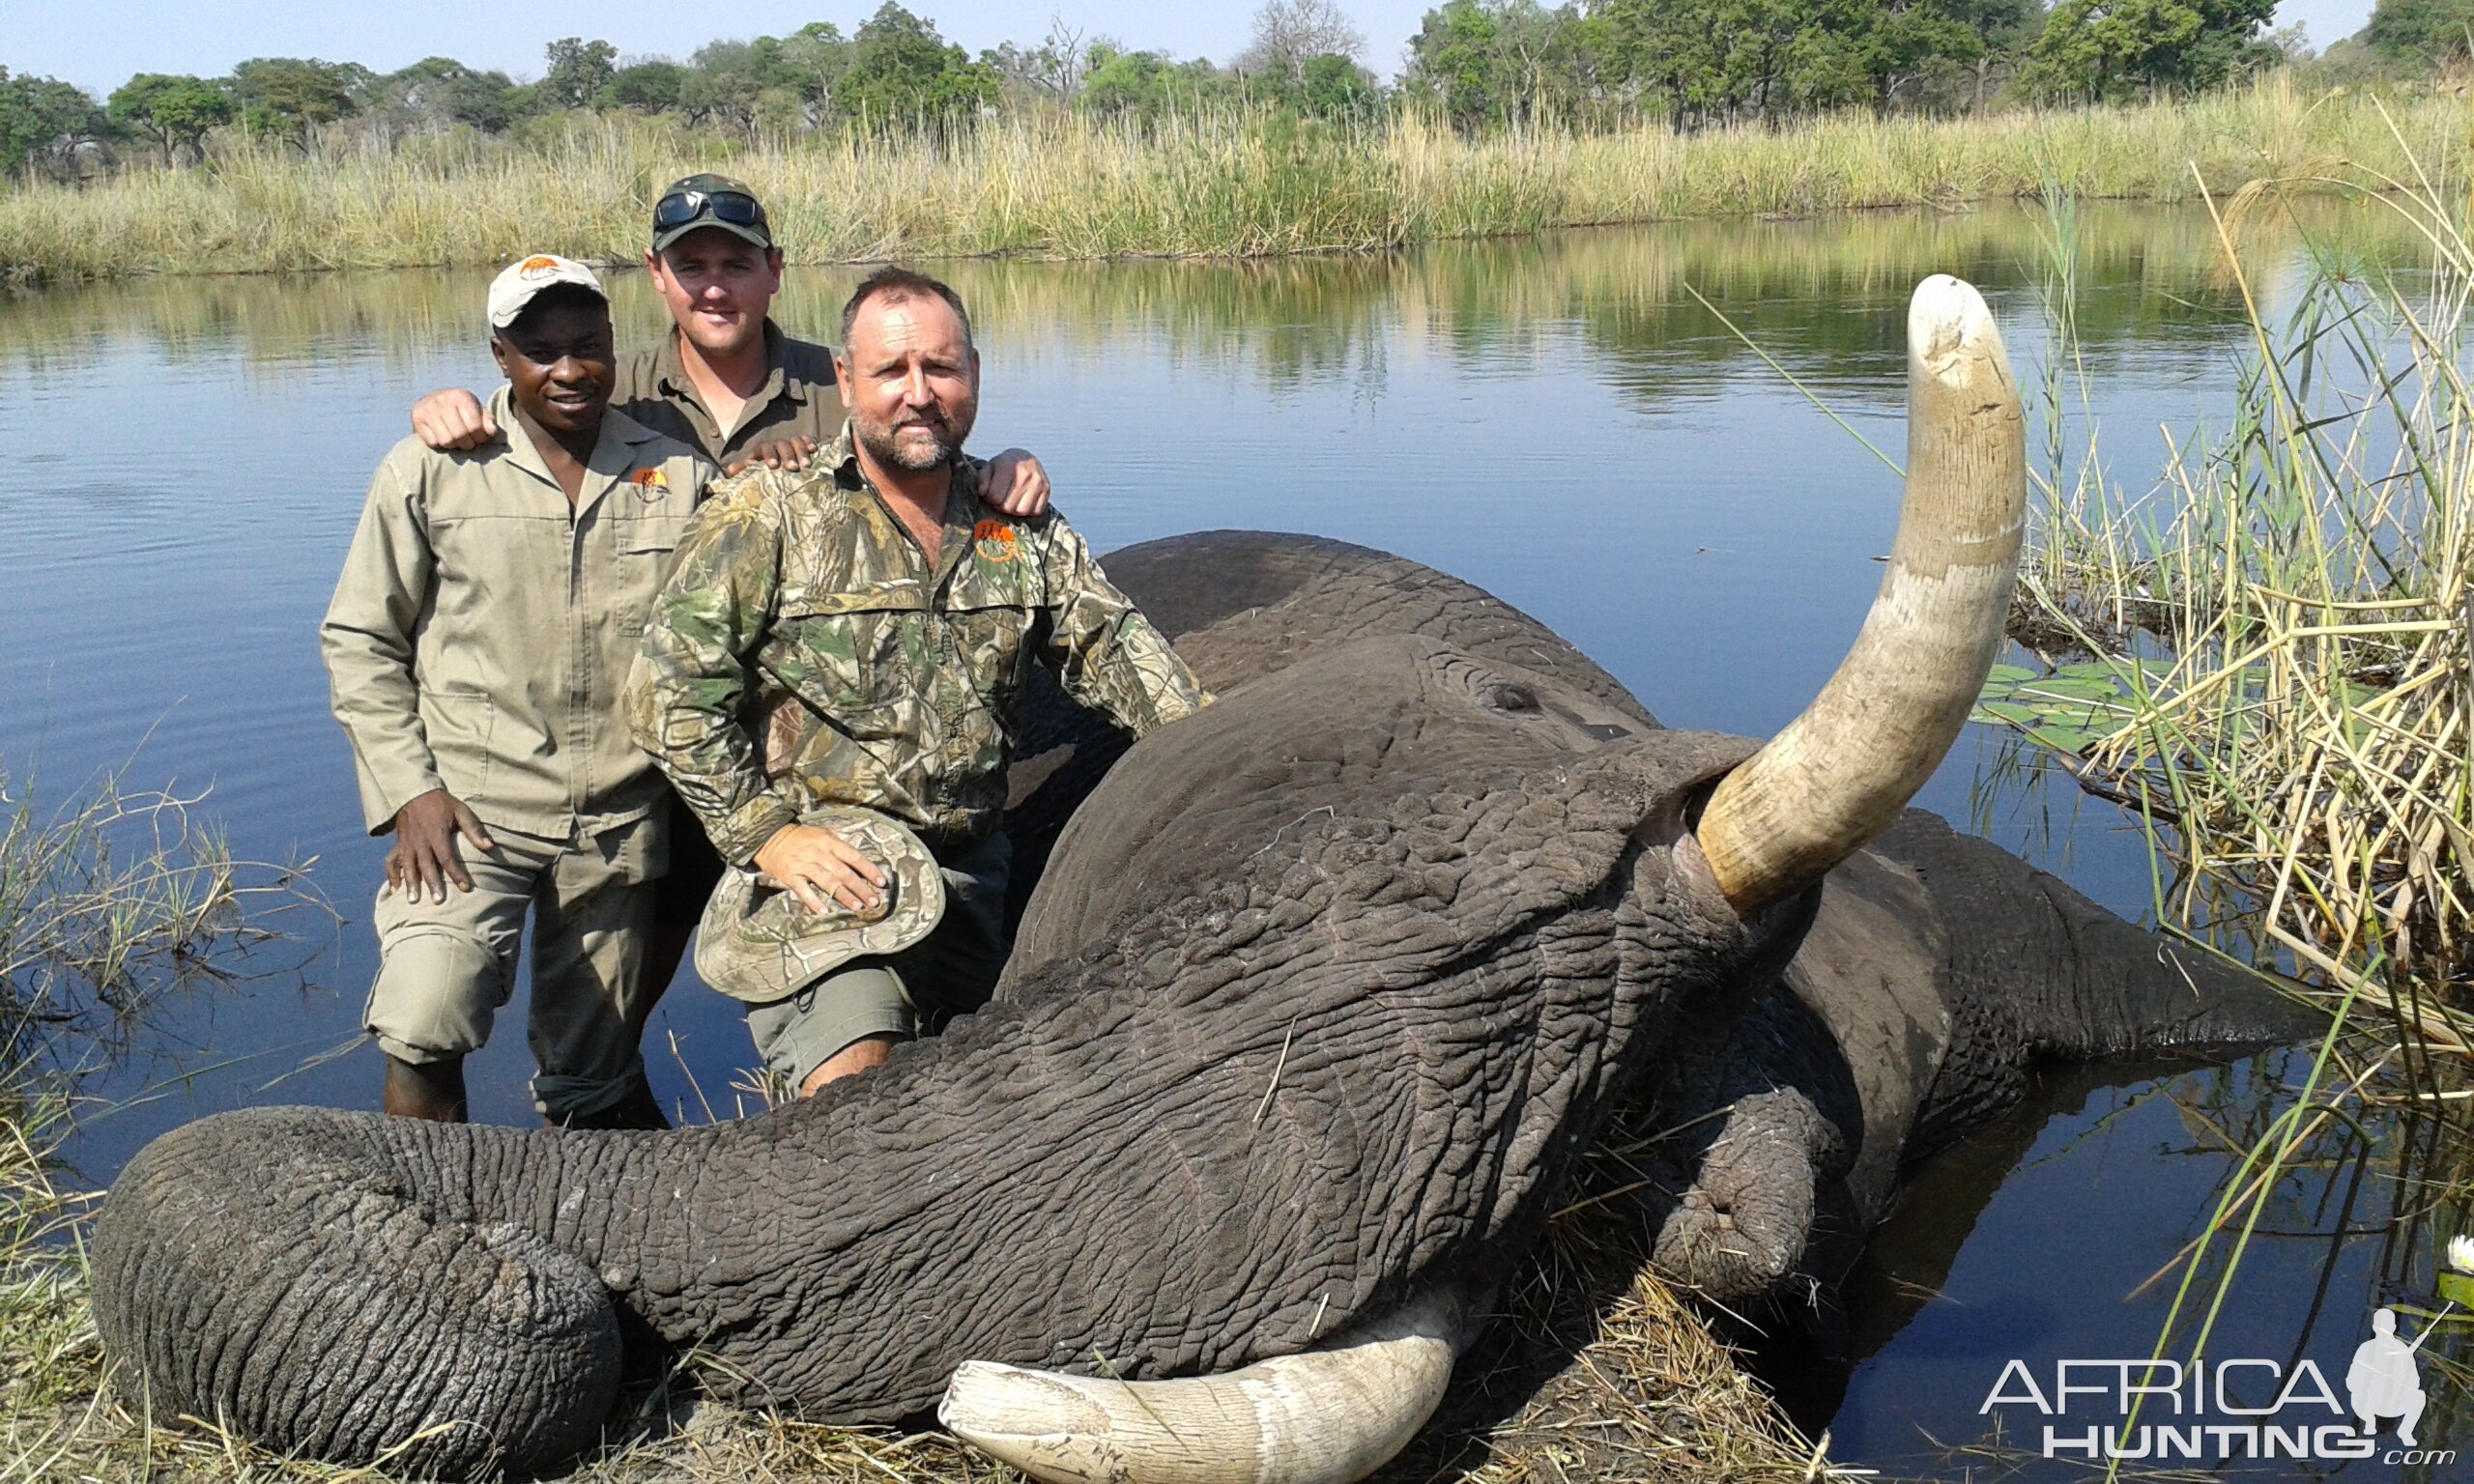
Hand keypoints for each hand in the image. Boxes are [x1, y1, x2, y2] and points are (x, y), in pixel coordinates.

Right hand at [386, 789, 495, 902]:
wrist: (414, 791)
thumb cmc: (441, 802)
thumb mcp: (461, 810)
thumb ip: (474, 829)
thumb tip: (490, 846)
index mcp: (436, 833)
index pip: (447, 858)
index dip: (457, 873)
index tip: (465, 888)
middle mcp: (420, 840)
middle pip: (426, 865)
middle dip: (432, 884)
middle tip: (438, 901)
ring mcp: (407, 842)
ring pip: (408, 866)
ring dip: (410, 883)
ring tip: (413, 901)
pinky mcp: (399, 843)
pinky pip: (392, 860)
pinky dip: (392, 874)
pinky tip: (395, 889)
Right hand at [411, 388, 495, 450]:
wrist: (431, 401)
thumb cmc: (460, 409)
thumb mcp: (476, 410)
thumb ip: (486, 420)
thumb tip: (492, 431)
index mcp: (461, 396)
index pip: (474, 426)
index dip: (480, 437)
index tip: (479, 438)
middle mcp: (443, 400)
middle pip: (460, 435)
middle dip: (467, 444)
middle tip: (468, 443)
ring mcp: (428, 408)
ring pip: (446, 440)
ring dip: (454, 446)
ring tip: (456, 441)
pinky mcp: (417, 418)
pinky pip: (433, 442)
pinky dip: (439, 444)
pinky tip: (442, 437)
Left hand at [724, 436, 820, 475]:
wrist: (775, 470)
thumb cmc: (761, 473)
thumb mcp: (750, 472)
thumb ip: (742, 471)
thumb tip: (730, 470)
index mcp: (762, 450)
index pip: (764, 447)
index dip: (769, 454)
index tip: (774, 465)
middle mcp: (777, 444)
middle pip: (782, 444)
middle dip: (788, 455)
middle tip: (793, 467)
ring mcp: (790, 443)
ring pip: (796, 441)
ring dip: (801, 451)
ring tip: (806, 465)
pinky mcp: (803, 445)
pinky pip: (807, 439)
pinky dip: (810, 442)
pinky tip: (815, 450)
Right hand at [754, 824, 888, 915]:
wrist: (770, 837)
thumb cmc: (801, 837)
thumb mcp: (823, 832)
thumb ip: (840, 840)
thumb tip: (858, 847)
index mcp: (830, 842)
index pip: (854, 857)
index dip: (869, 870)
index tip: (881, 882)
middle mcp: (819, 854)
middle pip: (844, 873)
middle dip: (860, 888)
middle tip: (873, 901)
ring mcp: (804, 865)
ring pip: (827, 882)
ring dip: (843, 895)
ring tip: (857, 907)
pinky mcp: (791, 876)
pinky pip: (803, 891)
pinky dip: (813, 901)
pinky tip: (824, 911)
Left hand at [978, 448, 1049, 516]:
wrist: (1025, 458)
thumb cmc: (1003, 466)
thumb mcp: (989, 468)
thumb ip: (982, 480)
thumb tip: (982, 493)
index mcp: (1008, 467)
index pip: (995, 497)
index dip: (989, 499)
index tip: (991, 495)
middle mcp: (1025, 474)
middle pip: (1008, 507)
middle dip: (1001, 506)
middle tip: (1001, 499)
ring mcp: (1038, 482)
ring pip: (1022, 511)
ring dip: (1014, 510)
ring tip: (1011, 501)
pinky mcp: (1047, 489)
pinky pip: (1036, 511)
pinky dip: (1028, 510)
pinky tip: (1023, 501)